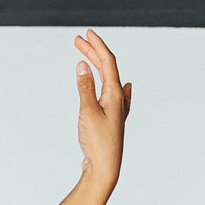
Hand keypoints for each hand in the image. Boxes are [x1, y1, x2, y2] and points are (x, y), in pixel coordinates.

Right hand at [74, 29, 130, 195]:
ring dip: (98, 66)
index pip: (107, 61)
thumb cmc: (98, 143)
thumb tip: (83, 65)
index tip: (85, 34)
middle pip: (108, 68)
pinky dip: (113, 85)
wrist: (105, 170)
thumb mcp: (88, 111)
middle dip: (93, 53)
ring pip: (109, 80)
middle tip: (78, 41)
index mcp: (115, 94)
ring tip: (88, 57)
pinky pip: (115, 95)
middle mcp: (119, 100)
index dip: (97, 45)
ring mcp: (117, 110)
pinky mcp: (112, 121)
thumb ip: (85, 87)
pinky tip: (126, 87)